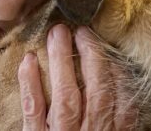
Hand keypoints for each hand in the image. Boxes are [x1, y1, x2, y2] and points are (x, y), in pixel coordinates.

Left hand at [18, 24, 136, 130]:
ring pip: (65, 94)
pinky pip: (34, 111)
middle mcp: (93, 130)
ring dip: (61, 60)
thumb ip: (118, 114)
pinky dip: (31, 85)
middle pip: (96, 88)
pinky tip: (28, 61)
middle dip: (91, 54)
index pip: (121, 94)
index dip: (114, 66)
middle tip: (82, 29)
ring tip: (57, 33)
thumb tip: (119, 78)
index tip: (106, 44)